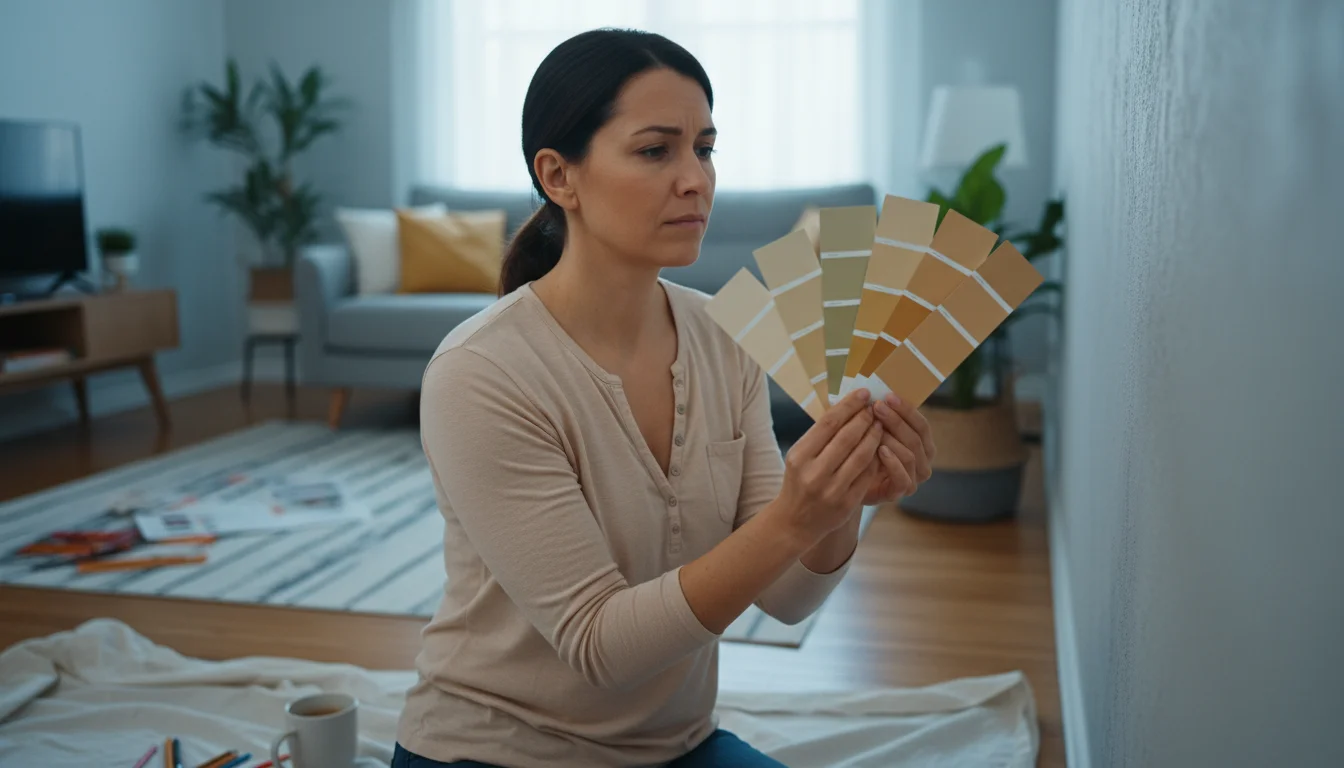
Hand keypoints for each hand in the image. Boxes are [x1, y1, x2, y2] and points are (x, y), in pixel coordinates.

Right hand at [774, 389, 883, 544]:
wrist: (795, 521)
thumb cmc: (799, 481)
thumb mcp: (800, 456)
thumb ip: (820, 435)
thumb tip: (846, 405)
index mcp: (800, 456)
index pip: (828, 424)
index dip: (849, 406)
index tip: (863, 393)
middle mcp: (814, 473)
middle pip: (847, 438)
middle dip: (864, 419)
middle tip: (874, 407)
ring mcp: (831, 490)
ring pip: (861, 456)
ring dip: (874, 437)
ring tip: (879, 424)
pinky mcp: (846, 503)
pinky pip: (867, 475)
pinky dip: (876, 459)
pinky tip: (881, 447)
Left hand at [862, 392, 936, 504]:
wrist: (848, 483)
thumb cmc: (862, 452)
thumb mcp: (872, 431)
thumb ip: (879, 415)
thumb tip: (873, 391)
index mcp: (922, 445)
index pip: (922, 425)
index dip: (907, 410)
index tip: (888, 396)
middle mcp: (922, 462)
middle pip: (917, 438)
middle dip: (897, 420)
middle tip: (877, 407)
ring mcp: (913, 479)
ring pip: (910, 456)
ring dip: (892, 438)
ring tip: (875, 427)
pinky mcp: (899, 492)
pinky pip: (902, 478)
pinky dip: (892, 463)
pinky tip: (880, 450)